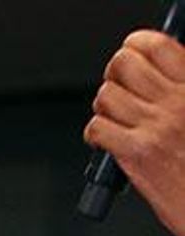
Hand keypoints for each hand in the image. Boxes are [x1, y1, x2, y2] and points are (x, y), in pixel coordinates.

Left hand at [85, 30, 184, 235]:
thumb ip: (179, 93)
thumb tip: (154, 79)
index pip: (156, 46)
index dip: (134, 47)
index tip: (130, 56)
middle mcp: (175, 101)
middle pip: (124, 65)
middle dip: (113, 76)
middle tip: (116, 91)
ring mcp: (155, 127)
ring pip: (107, 96)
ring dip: (103, 107)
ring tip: (112, 120)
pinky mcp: (138, 154)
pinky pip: (98, 129)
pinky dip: (94, 134)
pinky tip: (104, 142)